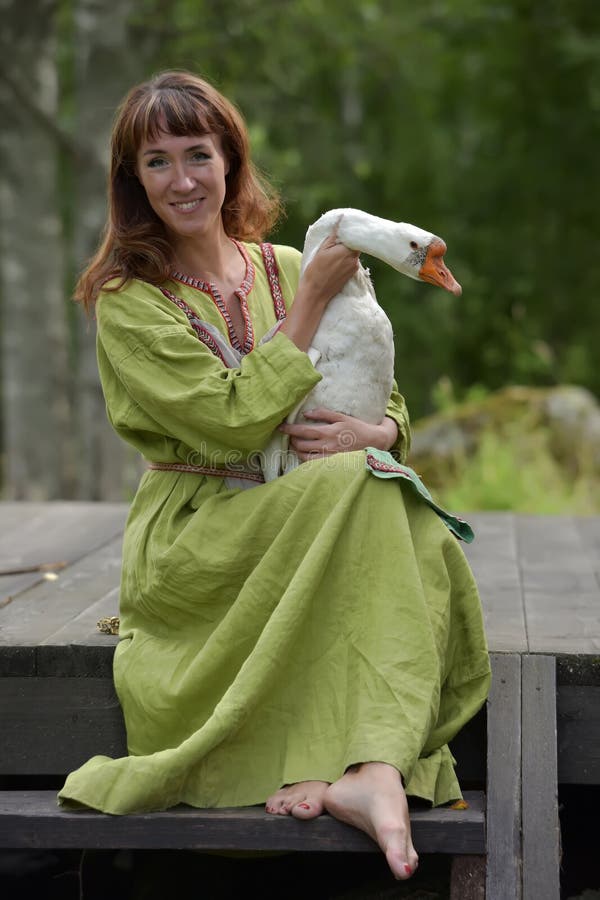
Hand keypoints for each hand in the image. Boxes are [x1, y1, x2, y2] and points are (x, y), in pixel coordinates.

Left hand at [280, 409, 397, 460]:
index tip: (280, 427)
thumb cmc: (357, 428)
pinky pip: (313, 464)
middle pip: (300, 445)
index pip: (302, 431)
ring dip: (297, 450)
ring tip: (297, 445)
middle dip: (292, 440)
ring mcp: (329, 457)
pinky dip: (305, 459)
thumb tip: (306, 413)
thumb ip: (323, 414)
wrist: (374, 442)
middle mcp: (327, 446)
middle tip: (291, 436)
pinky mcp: (332, 464)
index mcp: (328, 432)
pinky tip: (306, 455)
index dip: (289, 429)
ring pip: (304, 456)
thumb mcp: (341, 417)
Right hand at [300, 219, 360, 307]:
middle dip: (349, 241)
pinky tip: (335, 261)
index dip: (350, 232)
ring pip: (354, 253)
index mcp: (348, 250)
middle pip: (356, 245)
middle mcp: (354, 259)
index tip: (344, 229)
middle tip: (337, 240)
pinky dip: (346, 259)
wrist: (316, 293)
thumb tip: (342, 218)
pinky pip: (352, 262)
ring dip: (347, 250)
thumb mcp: (322, 249)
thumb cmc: (316, 270)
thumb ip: (334, 234)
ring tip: (334, 251)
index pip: (355, 236)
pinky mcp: (351, 275)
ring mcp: (354, 268)